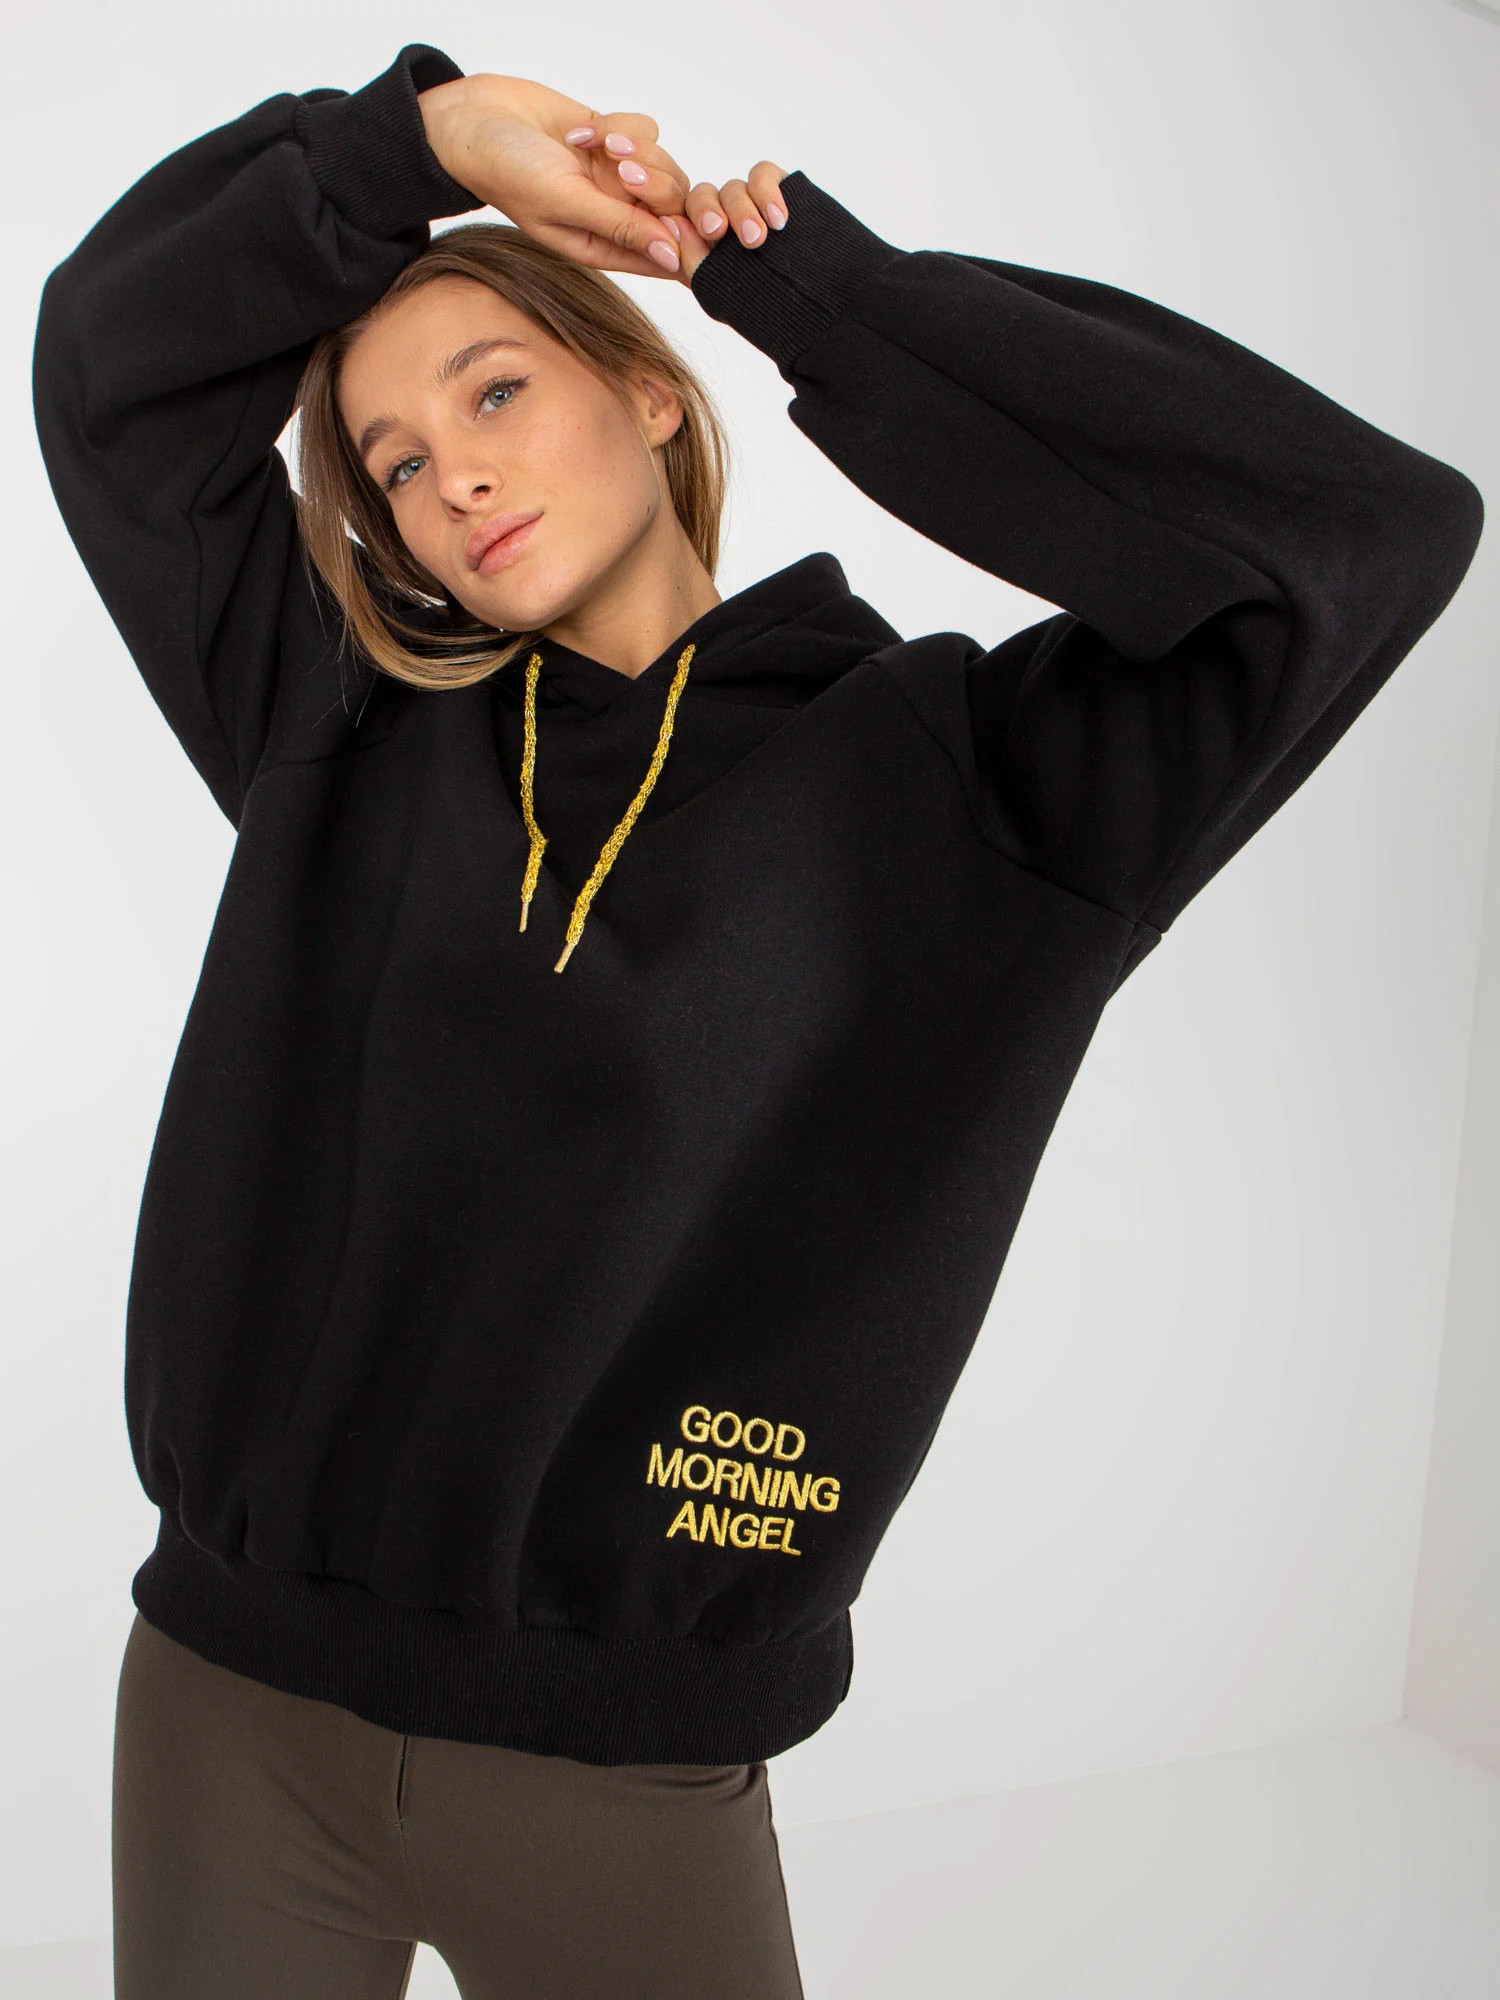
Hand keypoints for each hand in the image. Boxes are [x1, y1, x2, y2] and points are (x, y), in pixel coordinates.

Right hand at [419, 73, 690, 278]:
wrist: (475, 120)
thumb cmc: (507, 171)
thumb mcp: (564, 203)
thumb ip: (620, 227)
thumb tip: (672, 258)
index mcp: (604, 247)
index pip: (666, 254)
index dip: (682, 236)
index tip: (671, 214)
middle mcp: (615, 216)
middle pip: (673, 205)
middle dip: (655, 182)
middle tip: (619, 170)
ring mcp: (615, 177)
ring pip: (663, 163)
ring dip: (634, 149)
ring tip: (589, 143)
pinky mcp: (613, 140)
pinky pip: (645, 130)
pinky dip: (619, 124)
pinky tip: (580, 131)